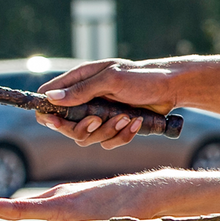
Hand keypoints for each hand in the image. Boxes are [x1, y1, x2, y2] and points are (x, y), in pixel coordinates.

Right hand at [36, 58, 184, 149]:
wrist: (170, 88)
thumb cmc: (141, 77)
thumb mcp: (111, 80)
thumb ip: (81, 90)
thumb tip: (50, 97)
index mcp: (80, 81)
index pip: (50, 98)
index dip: (48, 112)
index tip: (53, 120)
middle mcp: (86, 99)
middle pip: (66, 126)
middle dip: (81, 128)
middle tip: (97, 120)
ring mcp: (100, 115)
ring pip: (88, 138)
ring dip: (107, 131)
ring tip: (126, 117)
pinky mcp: (115, 127)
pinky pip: (108, 143)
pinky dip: (122, 136)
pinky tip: (135, 123)